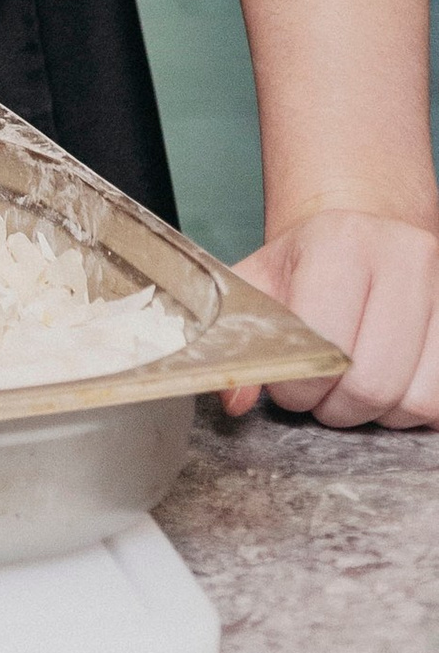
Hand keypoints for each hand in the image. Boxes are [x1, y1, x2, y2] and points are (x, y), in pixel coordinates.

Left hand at [229, 210, 438, 427]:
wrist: (361, 237)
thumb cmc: (306, 268)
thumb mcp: (260, 287)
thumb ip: (239, 338)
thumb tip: (234, 401)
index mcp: (341, 240)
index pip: (326, 345)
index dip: (300, 386)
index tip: (289, 386)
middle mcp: (403, 255)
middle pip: (374, 382)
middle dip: (338, 407)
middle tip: (321, 396)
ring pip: (418, 400)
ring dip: (380, 415)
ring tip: (354, 390)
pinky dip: (414, 412)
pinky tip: (390, 389)